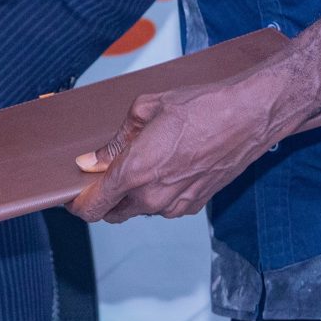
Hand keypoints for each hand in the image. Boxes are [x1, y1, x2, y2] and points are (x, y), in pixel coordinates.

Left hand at [67, 69, 301, 223]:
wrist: (248, 117)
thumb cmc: (202, 107)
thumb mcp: (146, 110)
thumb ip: (115, 141)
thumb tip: (94, 159)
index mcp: (134, 172)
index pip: (92, 207)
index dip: (77, 204)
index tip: (73, 194)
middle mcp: (153, 197)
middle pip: (112, 212)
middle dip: (103, 197)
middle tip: (103, 173)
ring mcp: (175, 205)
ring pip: (139, 209)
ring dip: (132, 194)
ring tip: (141, 162)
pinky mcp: (194, 205)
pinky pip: (164, 207)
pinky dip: (156, 193)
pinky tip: (166, 166)